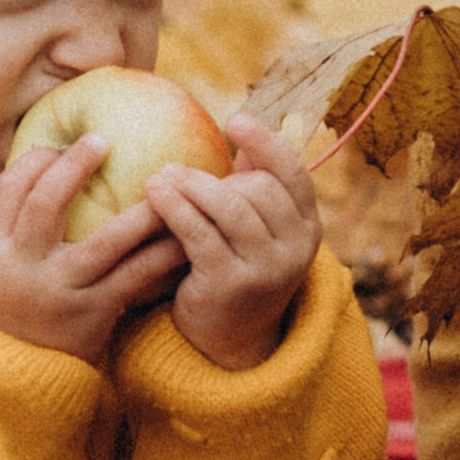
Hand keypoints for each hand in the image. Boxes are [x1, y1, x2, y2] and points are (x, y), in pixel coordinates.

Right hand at [0, 136, 185, 365]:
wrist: (20, 377)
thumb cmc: (14, 307)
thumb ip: (3, 219)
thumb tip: (33, 156)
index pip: (8, 191)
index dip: (35, 162)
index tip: (60, 147)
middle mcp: (20, 269)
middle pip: (45, 205)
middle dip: (73, 167)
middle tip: (102, 140)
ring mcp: (59, 292)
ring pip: (104, 241)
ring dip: (140, 211)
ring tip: (167, 183)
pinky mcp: (93, 315)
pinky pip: (136, 276)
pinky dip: (162, 253)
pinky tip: (184, 235)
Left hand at [147, 114, 320, 371]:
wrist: (229, 340)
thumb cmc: (238, 268)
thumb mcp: (256, 231)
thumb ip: (254, 187)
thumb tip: (245, 136)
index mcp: (307, 228)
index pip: (294, 174)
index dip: (266, 143)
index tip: (235, 119)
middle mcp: (296, 249)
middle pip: (259, 189)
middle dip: (214, 177)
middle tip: (175, 170)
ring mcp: (266, 269)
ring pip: (230, 208)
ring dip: (190, 186)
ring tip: (159, 178)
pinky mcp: (230, 284)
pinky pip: (199, 234)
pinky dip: (174, 208)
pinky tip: (152, 194)